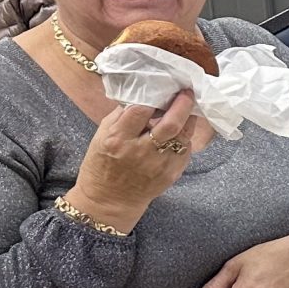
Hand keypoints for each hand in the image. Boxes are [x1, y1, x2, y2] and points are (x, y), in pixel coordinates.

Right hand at [67, 90, 204, 230]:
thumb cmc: (102, 164)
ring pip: (184, 136)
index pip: (141, 110)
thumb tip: (141, 94)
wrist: (109, 200)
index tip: (164, 86)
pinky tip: (180, 133)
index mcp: (118, 139)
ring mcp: (159, 165)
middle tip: (187, 92)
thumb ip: (121, 116)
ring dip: (187, 120)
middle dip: (183, 104)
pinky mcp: (172, 174)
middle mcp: (140, 152)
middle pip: (171, 124)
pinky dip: (185, 138)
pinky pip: (186, 150)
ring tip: (185, 110)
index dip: (154, 95)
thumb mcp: (101, 136)